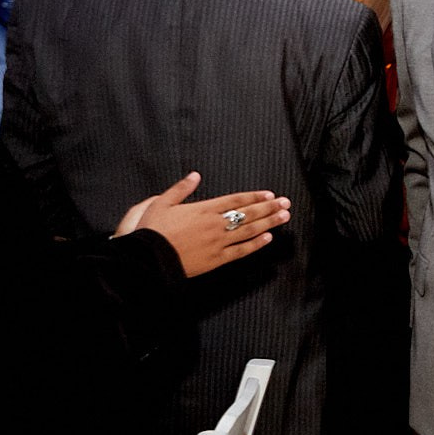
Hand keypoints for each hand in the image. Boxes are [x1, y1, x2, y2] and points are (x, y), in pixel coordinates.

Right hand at [117, 171, 291, 276]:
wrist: (147, 259)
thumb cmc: (152, 231)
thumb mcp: (162, 203)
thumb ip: (181, 188)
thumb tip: (195, 175)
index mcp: (203, 209)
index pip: (236, 200)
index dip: (254, 197)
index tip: (269, 195)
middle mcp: (215, 224)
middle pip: (248, 214)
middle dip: (269, 208)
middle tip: (285, 203)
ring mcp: (218, 242)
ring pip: (249, 231)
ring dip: (269, 223)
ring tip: (283, 217)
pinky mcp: (216, 259)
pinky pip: (241, 251)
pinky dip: (255, 244)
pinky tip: (267, 238)